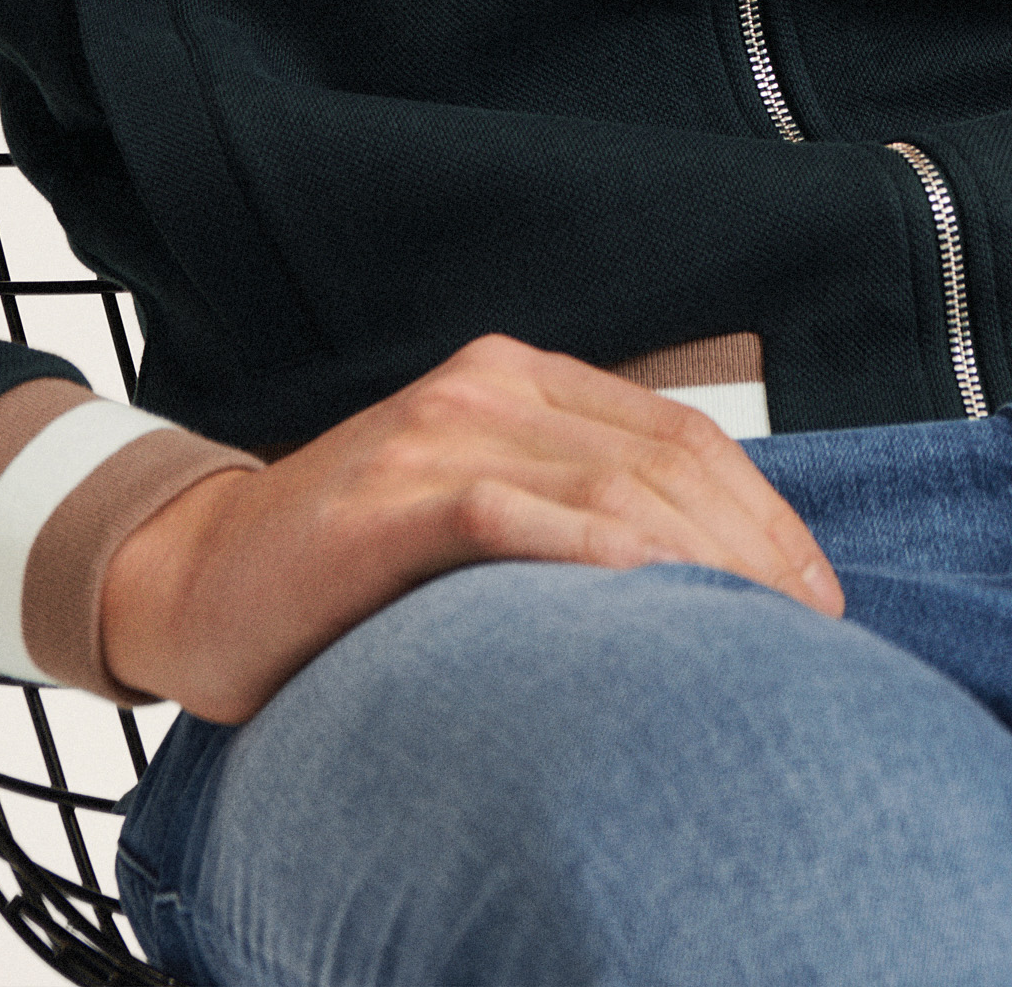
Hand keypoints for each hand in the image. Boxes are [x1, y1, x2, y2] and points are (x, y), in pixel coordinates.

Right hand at [99, 329, 843, 723]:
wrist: (193, 579)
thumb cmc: (347, 568)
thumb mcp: (474, 511)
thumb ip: (565, 509)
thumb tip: (700, 573)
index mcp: (516, 381)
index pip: (676, 432)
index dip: (761, 508)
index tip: (819, 592)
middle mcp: (485, 389)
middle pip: (660, 456)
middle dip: (753, 541)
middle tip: (811, 629)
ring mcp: (433, 437)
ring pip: (608, 480)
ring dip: (701, 555)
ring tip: (760, 630)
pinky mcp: (390, 500)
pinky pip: (515, 514)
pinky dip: (596, 553)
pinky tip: (651, 598)